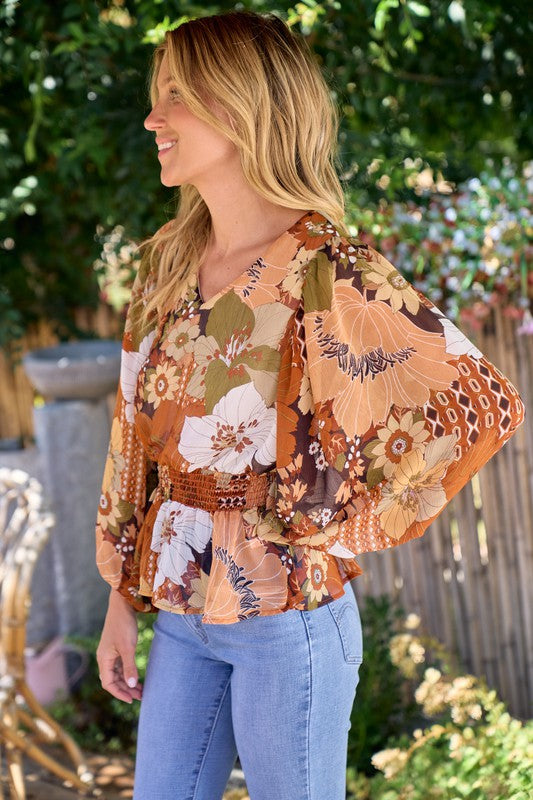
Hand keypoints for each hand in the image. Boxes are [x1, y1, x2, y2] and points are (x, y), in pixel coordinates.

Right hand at [96, 589, 142, 703]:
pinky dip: (127, 672)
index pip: (108, 683)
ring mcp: (110, 652)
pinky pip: (120, 665)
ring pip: (117, 673)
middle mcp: (105, 657)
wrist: (122, 604)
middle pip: (113, 679)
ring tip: (141, 689)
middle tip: (140, 696)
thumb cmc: (124, 625)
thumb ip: (129, 667)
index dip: (119, 693)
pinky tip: (136, 676)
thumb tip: (131, 686)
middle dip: (125, 689)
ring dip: (127, 682)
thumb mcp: (128, 647)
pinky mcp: (116, 646)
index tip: (131, 699)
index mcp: (104, 659)